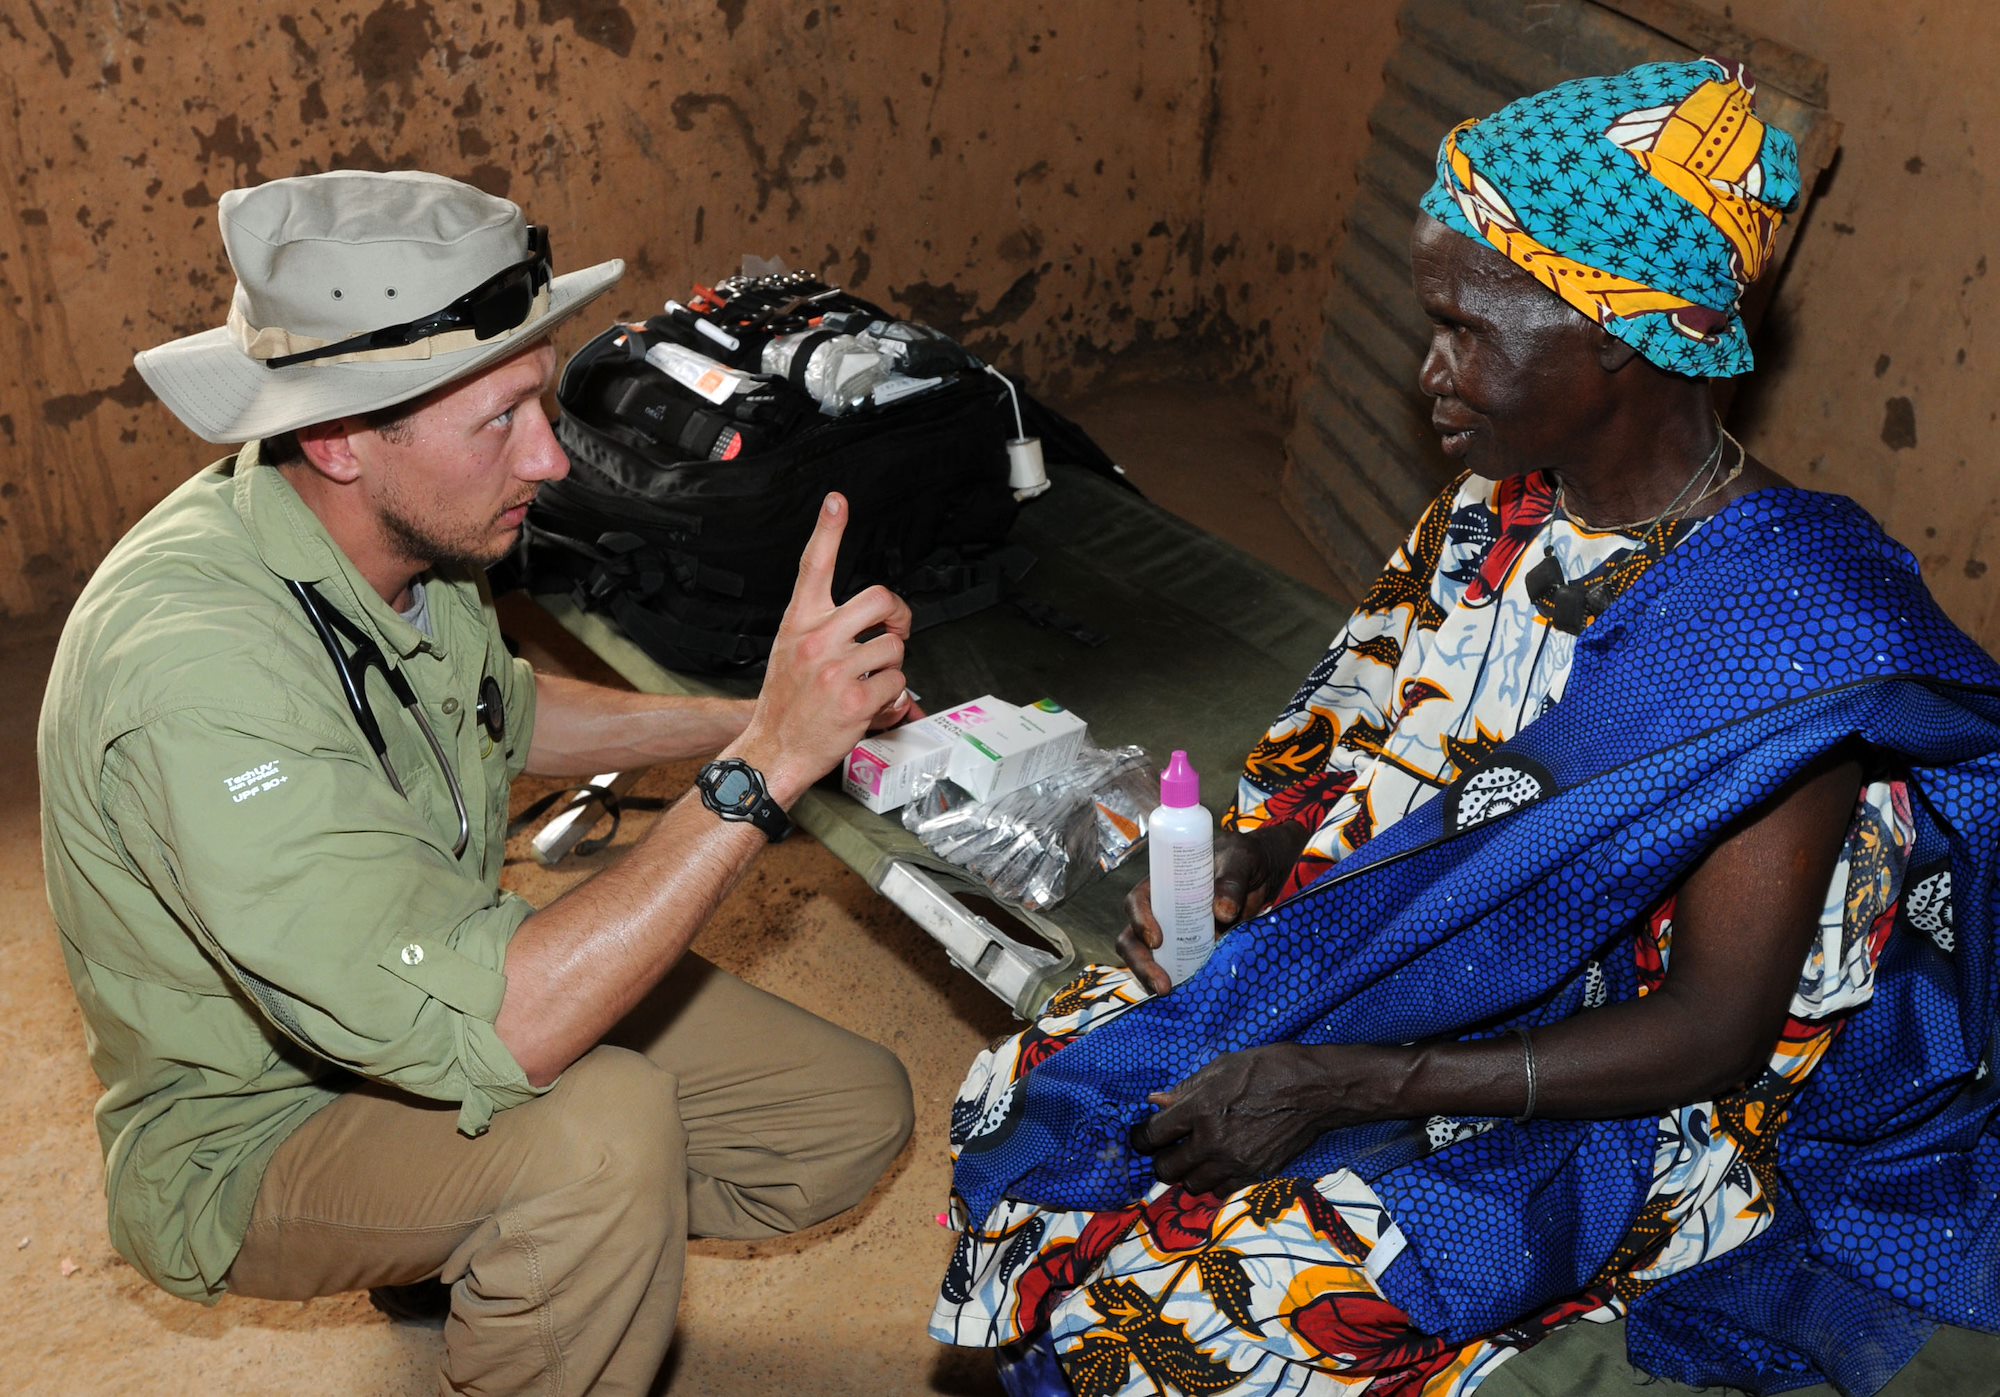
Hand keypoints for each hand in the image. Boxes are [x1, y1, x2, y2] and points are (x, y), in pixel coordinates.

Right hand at [735, 494, 913, 801]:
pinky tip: (873, 705)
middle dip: (898, 612)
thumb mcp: (791, 649)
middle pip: (878, 597)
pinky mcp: (854, 700)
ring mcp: (835, 669)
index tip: (837, 501)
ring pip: (893, 647)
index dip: (827, 530)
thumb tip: (871, 615)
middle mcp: (816, 639)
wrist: (773, 749)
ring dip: (891, 666)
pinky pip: (897, 683)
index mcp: (799, 622)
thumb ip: (823, 626)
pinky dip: (893, 698)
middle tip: (897, 626)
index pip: (813, 565)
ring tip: (869, 681)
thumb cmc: (786, 701)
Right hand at [1117, 821, 1312, 994]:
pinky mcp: (1190, 951)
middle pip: (1133, 937)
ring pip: (1147, 959)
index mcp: (1164, 882)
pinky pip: (1174, 970)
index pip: (1138, 901)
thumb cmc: (1246, 858)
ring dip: (1152, 978)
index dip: (1140, 920)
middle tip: (1162, 984)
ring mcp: (1174, 933)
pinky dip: (1176, 982)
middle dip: (1141, 963)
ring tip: (1169, 994)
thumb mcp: (1241, 860)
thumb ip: (1232, 882)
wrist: (1265, 874)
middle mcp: (1162, 910)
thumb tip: (1222, 912)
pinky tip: (1188, 996)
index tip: (1158, 940)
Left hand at [1129, 1042, 1396, 1195]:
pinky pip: (1222, 1192)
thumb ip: (1186, 1089)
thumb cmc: (1268, 1068)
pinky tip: (1220, 1167)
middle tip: (1170, 1149)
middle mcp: (1213, 1141)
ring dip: (1189, 1174)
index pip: (1152, 1136)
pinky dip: (1215, 1184)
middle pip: (1167, 1169)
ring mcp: (1235, 1162)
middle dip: (1163, 1159)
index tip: (1143, 1137)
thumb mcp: (1222, 1067)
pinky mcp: (1256, 1175)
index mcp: (1200, 1109)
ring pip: (1192, 1186)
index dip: (1141, 1138)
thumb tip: (1155, 1101)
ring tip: (1197, 1159)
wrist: (1316, 1090)